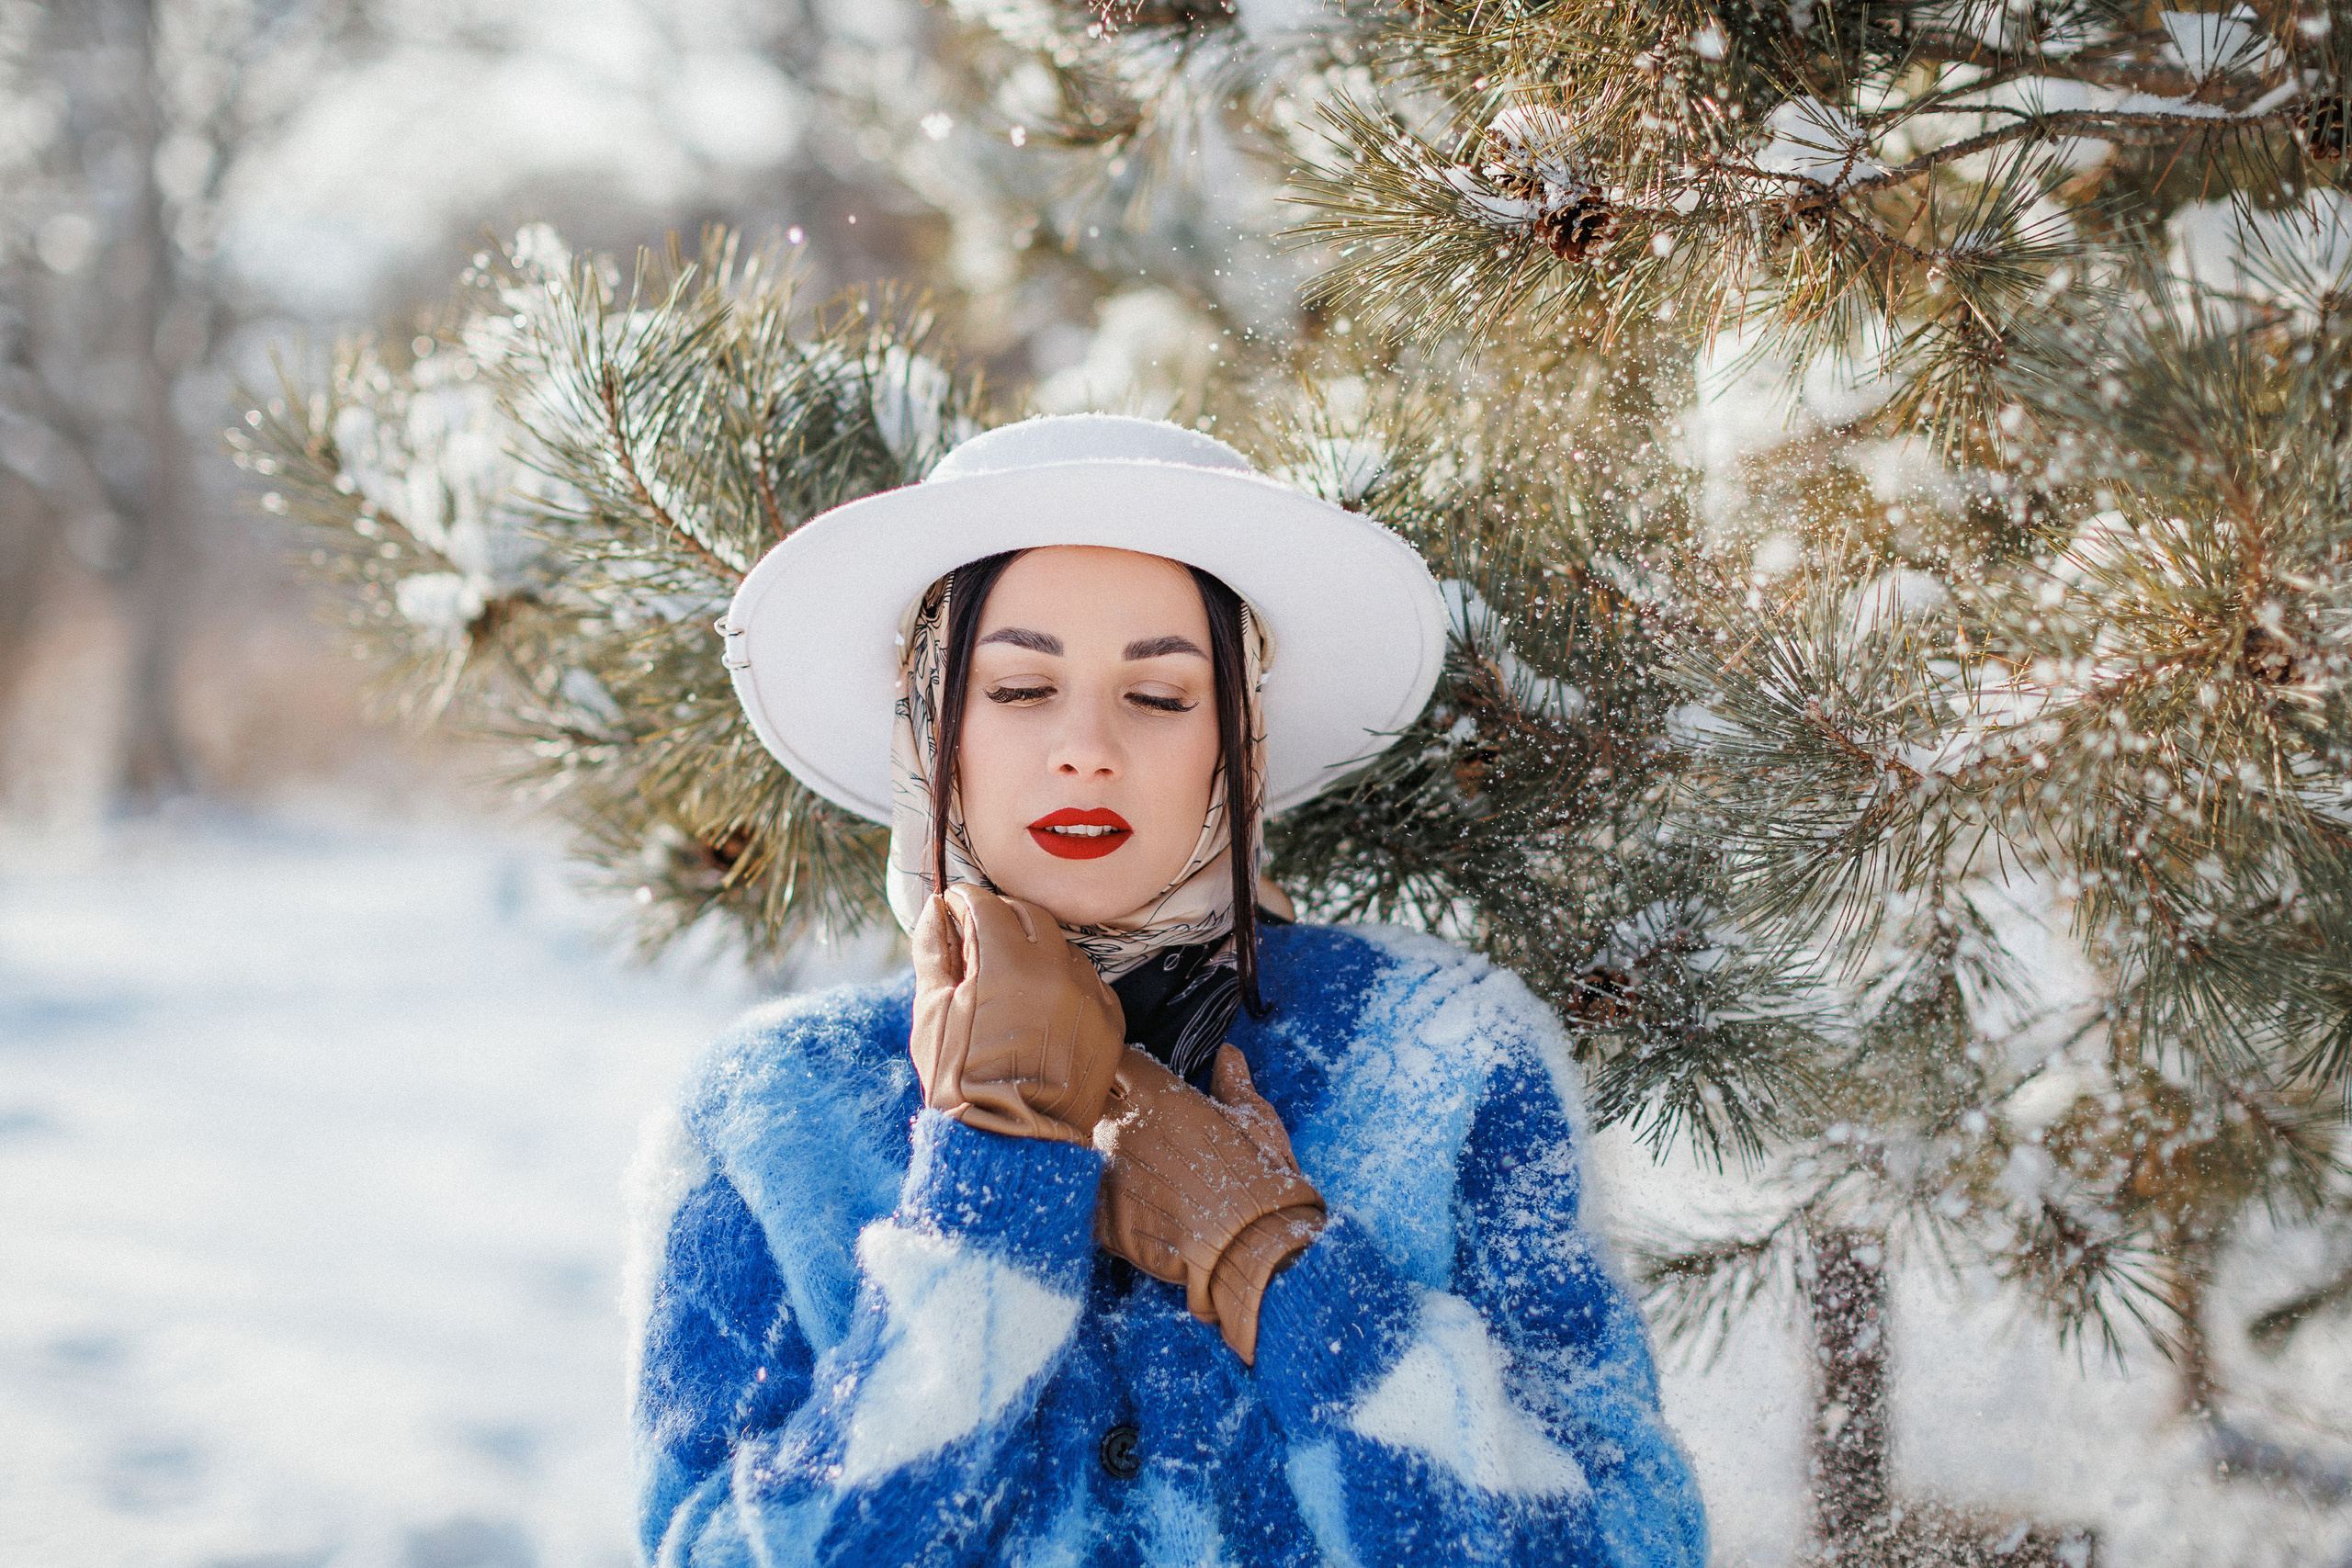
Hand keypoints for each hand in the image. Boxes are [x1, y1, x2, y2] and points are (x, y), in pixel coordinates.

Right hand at [909, 885, 1125, 1144]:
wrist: (1011, 1144)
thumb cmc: (961, 1082)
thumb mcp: (932, 1014)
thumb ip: (935, 952)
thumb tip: (936, 910)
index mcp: (1006, 963)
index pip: (987, 904)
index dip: (965, 901)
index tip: (955, 908)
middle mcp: (1056, 970)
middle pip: (1031, 915)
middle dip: (1003, 916)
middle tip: (982, 935)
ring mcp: (1088, 995)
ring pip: (1063, 947)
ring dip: (1037, 950)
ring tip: (1012, 977)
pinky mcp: (1110, 1021)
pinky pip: (1089, 981)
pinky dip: (1066, 982)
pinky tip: (1044, 1003)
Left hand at [1094, 1044, 1324, 1363]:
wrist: (1252, 1250)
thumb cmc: (1259, 1182)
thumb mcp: (1255, 1122)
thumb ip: (1233, 1085)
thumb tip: (1229, 1056)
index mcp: (1156, 1096)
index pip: (1116, 1061)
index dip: (1124, 1067)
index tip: (1132, 1078)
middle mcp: (1120, 1128)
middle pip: (1087, 1102)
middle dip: (1101, 1107)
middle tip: (1126, 1123)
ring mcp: (1106, 1175)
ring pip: (1080, 1150)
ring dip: (1095, 1152)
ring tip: (1128, 1169)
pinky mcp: (1103, 1221)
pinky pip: (1086, 1199)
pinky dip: (1099, 1200)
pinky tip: (1124, 1205)